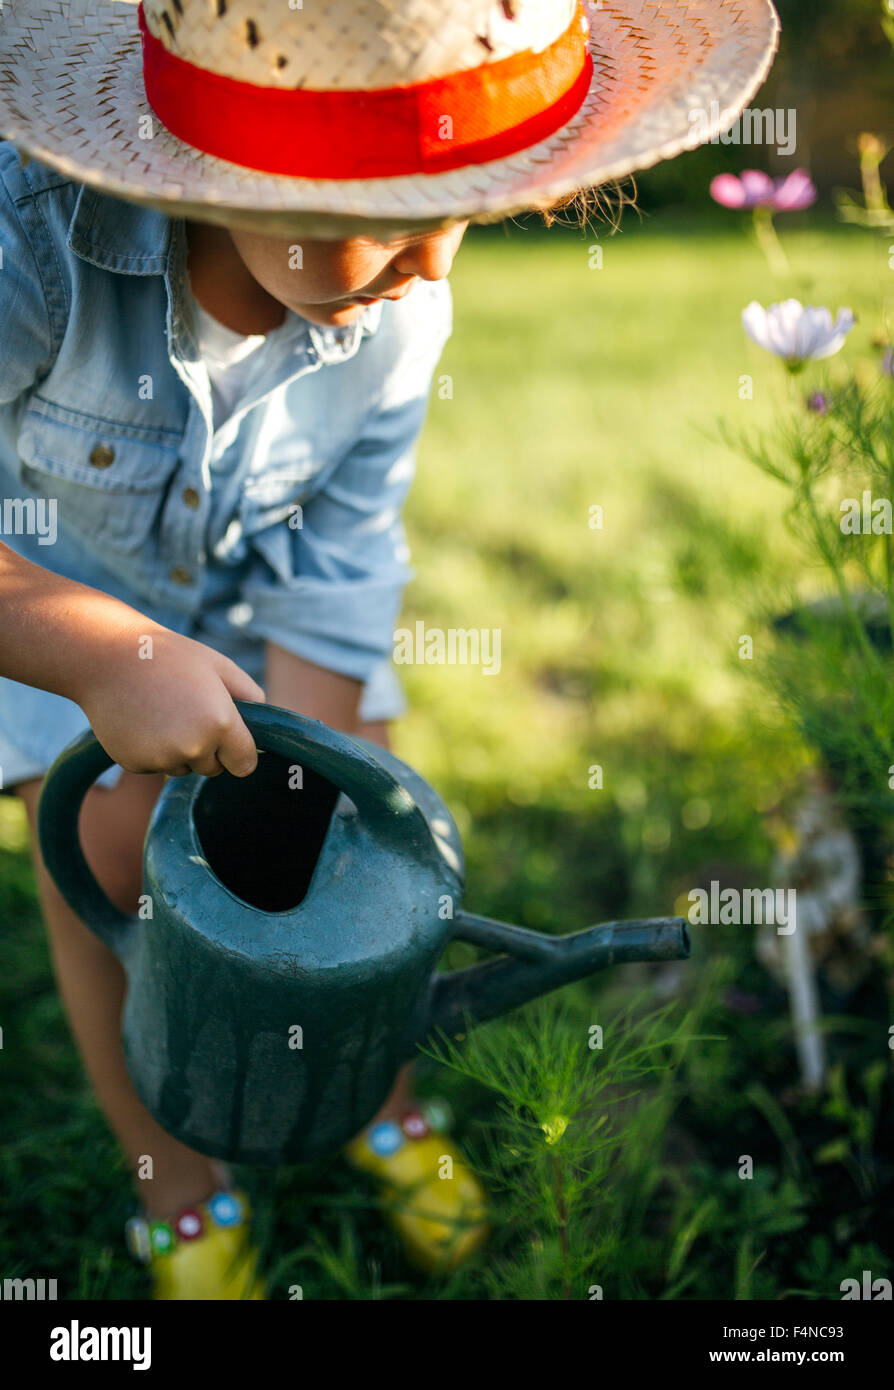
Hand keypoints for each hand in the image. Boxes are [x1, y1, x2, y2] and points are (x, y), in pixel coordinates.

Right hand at [78, 620, 265, 777]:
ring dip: (178, 749)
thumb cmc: (168, 656)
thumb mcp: (219, 666)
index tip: (232, 742)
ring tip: (162, 710)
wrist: (107, 656)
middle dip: (208, 749)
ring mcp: (161, 758)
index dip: (239, 752)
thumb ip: (250, 696)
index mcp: (221, 724)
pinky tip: (141, 719)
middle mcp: (193, 747)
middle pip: (213, 768)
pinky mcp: (135, 764)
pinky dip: (151, 750)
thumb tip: (265, 724)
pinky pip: (155, 765)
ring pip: (182, 767)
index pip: (245, 764)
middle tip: (188, 711)